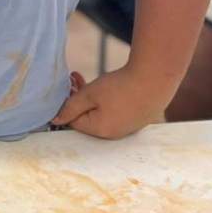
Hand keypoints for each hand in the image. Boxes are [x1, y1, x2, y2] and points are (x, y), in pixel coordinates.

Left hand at [51, 66, 171, 138]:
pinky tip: (107, 85)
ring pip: (100, 113)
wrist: (155, 80)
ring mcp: (127, 127)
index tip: (69, 85)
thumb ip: (70, 107)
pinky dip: (106, 100)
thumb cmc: (120, 87)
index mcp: (100, 131)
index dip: (67, 103)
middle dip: (78, 98)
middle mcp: (114, 134)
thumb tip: (55, 120)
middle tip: (75, 79)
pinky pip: (114, 112)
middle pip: (86, 117)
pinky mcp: (136, 119)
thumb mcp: (89, 94)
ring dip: (90, 97)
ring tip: (88, 78)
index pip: (73, 121)